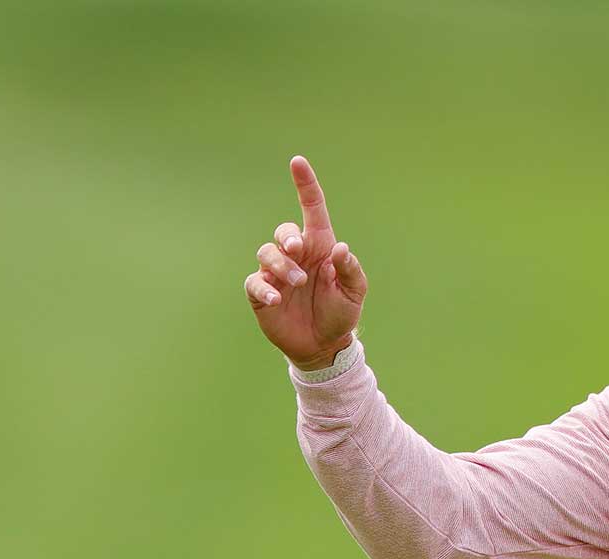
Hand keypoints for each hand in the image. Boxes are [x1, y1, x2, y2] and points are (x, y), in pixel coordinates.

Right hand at [245, 155, 368, 368]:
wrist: (323, 345)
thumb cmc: (341, 313)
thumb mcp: (354, 292)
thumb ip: (350, 269)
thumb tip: (340, 248)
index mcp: (319, 247)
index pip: (311, 209)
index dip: (305, 185)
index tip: (297, 162)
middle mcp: (296, 255)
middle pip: (283, 231)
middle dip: (287, 238)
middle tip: (296, 250)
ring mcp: (277, 273)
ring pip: (266, 253)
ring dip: (281, 266)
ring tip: (296, 284)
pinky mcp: (262, 292)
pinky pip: (254, 281)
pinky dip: (264, 288)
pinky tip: (277, 299)